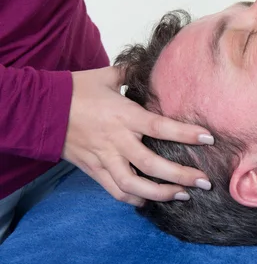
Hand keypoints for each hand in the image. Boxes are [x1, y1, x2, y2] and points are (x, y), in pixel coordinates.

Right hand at [62, 67, 213, 205]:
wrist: (40, 108)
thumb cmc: (76, 89)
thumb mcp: (107, 76)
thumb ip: (132, 72)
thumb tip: (152, 63)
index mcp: (124, 116)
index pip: (160, 127)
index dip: (186, 134)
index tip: (208, 138)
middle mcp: (116, 140)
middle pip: (153, 164)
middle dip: (181, 176)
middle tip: (204, 181)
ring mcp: (104, 158)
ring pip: (134, 185)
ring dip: (161, 194)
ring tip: (183, 195)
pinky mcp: (93, 169)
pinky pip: (115, 190)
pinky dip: (133, 199)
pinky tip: (149, 200)